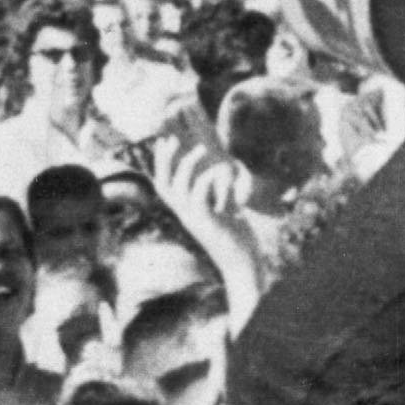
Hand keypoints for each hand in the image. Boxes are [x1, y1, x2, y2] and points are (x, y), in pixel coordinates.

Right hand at [148, 138, 264, 315]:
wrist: (244, 264)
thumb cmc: (236, 239)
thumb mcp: (228, 210)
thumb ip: (225, 192)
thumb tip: (227, 174)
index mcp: (187, 210)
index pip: (164, 185)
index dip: (161, 163)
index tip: (164, 140)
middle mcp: (185, 215)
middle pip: (163, 185)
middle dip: (164, 161)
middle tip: (170, 140)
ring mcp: (195, 220)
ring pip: (178, 189)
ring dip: (188, 165)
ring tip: (202, 149)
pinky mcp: (208, 224)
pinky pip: (198, 199)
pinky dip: (205, 180)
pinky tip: (218, 170)